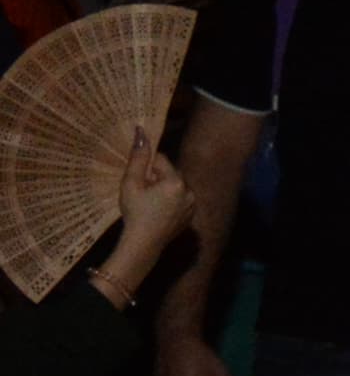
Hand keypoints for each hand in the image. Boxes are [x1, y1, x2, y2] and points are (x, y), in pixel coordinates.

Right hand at [110, 127, 189, 250]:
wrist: (144, 242)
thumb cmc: (135, 211)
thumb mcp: (131, 182)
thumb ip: (138, 158)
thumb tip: (141, 132)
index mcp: (176, 182)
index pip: (161, 160)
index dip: (146, 167)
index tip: (138, 179)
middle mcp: (190, 192)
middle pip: (169, 173)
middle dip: (155, 177)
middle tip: (142, 191)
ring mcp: (192, 205)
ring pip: (174, 186)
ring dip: (162, 188)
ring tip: (148, 202)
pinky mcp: (190, 215)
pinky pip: (179, 199)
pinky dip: (169, 200)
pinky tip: (156, 210)